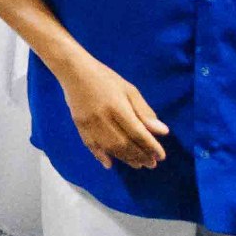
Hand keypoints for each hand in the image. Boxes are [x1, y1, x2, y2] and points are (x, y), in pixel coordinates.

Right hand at [56, 54, 170, 169]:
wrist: (73, 70)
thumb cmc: (105, 78)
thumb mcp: (129, 90)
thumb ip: (145, 112)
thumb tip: (162, 132)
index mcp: (117, 107)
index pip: (138, 133)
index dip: (151, 147)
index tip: (161, 156)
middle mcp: (103, 118)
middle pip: (124, 144)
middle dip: (140, 156)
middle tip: (152, 164)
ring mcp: (89, 123)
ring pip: (109, 147)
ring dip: (125, 158)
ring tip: (137, 164)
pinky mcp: (79, 125)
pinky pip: (90, 145)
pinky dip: (100, 156)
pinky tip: (109, 163)